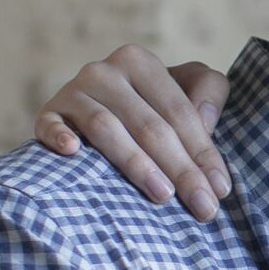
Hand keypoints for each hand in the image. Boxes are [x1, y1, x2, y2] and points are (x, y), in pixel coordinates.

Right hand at [35, 47, 231, 219]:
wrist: (95, 108)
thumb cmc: (151, 105)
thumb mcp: (187, 88)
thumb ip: (208, 91)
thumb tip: (206, 120)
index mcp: (140, 62)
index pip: (179, 112)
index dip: (203, 152)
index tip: (220, 190)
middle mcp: (103, 71)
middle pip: (149, 125)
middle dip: (180, 169)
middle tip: (202, 207)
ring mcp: (72, 92)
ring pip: (107, 128)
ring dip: (136, 163)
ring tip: (163, 195)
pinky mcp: (47, 113)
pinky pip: (50, 125)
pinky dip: (59, 136)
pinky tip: (73, 153)